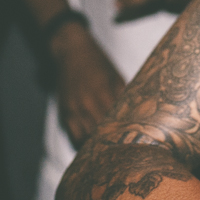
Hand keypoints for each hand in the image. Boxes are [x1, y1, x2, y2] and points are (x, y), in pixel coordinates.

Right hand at [50, 22, 125, 146]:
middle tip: (121, 146)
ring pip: (86, 138)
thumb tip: (134, 114)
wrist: (72, 51)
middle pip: (101, 133)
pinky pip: (73, 134)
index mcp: (103, 93)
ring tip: (108, 148)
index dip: (124, 133)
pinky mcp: (65, 111)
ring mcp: (74, 108)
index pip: (116, 122)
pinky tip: (91, 143)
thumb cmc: (97, 62)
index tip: (132, 140)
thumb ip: (123, 96)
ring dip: (96, 144)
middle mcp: (87, 103)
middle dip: (111, 141)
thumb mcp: (116, 76)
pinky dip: (82, 142)